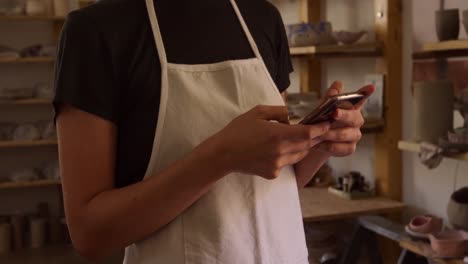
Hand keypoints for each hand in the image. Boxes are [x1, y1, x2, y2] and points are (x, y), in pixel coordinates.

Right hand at [206, 105, 329, 179]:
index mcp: (277, 134)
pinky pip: (288, 163)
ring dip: (304, 146)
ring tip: (301, 137)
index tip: (327, 122)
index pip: (308, 133)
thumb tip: (295, 114)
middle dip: (316, 136)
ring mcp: (277, 164)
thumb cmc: (238, 131)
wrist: (223, 154)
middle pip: (308, 145)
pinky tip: (279, 149)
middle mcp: (280, 151)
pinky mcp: (273, 173)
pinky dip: (289, 155)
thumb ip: (280, 111)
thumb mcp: (258, 112)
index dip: (321, 128)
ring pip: (300, 155)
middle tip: (321, 128)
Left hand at [314, 81, 374, 156]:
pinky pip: (339, 147)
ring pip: (343, 134)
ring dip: (329, 133)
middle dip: (343, 115)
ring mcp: (354, 135)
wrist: (315, 142)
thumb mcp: (322, 108)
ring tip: (317, 132)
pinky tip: (318, 144)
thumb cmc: (321, 121)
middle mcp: (356, 121)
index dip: (365, 93)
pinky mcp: (349, 148)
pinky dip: (327, 146)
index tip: (371, 87)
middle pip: (353, 117)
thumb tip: (337, 85)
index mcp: (351, 108)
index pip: (360, 99)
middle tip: (333, 113)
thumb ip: (329, 97)